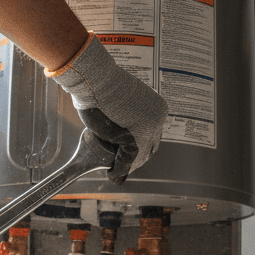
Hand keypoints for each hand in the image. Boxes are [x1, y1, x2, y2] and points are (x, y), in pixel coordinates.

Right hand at [45, 34, 168, 184]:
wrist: (96, 80)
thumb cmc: (103, 86)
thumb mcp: (123, 102)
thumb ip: (128, 116)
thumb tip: (123, 131)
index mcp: (158, 107)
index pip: (153, 133)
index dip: (142, 145)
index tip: (131, 151)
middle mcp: (158, 119)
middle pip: (150, 146)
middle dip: (137, 157)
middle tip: (124, 164)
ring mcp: (147, 131)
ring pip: (139, 156)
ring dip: (128, 165)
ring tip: (117, 170)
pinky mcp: (133, 141)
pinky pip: (127, 162)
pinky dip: (119, 170)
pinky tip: (113, 174)